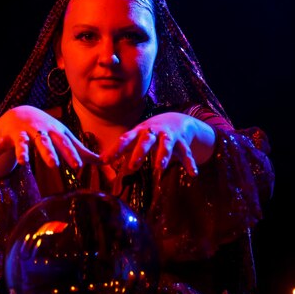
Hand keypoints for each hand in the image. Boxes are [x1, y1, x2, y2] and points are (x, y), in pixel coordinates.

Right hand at [0, 106, 99, 174]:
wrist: (21, 113)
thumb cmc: (47, 129)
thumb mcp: (64, 137)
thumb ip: (81, 151)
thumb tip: (103, 162)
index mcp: (54, 131)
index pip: (64, 144)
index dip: (71, 154)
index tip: (78, 167)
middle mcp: (39, 130)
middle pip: (45, 141)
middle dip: (49, 152)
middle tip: (54, 165)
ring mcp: (23, 132)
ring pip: (24, 141)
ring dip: (23, 150)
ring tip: (23, 162)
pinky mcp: (8, 136)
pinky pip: (1, 144)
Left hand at [100, 112, 215, 175]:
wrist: (175, 120)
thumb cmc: (149, 132)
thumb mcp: (134, 138)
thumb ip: (119, 149)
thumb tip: (101, 160)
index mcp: (140, 131)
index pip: (125, 139)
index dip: (116, 149)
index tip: (106, 160)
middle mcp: (154, 132)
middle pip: (146, 141)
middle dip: (140, 153)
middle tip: (133, 167)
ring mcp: (169, 136)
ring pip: (166, 145)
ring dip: (163, 155)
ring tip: (160, 168)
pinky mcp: (182, 142)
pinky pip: (186, 153)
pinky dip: (190, 163)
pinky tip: (193, 174)